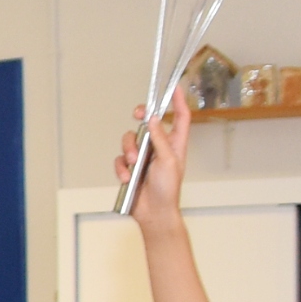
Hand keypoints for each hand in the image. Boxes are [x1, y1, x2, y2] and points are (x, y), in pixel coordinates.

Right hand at [116, 86, 194, 228]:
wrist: (154, 213)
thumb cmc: (167, 190)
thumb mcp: (167, 160)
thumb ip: (159, 138)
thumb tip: (154, 118)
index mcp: (175, 144)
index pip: (180, 117)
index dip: (179, 102)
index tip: (175, 88)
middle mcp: (159, 147)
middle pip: (149, 122)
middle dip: (141, 117)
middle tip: (138, 114)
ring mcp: (144, 157)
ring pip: (130, 140)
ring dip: (129, 150)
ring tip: (134, 164)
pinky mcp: (130, 168)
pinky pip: (120, 159)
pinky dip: (122, 168)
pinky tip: (127, 177)